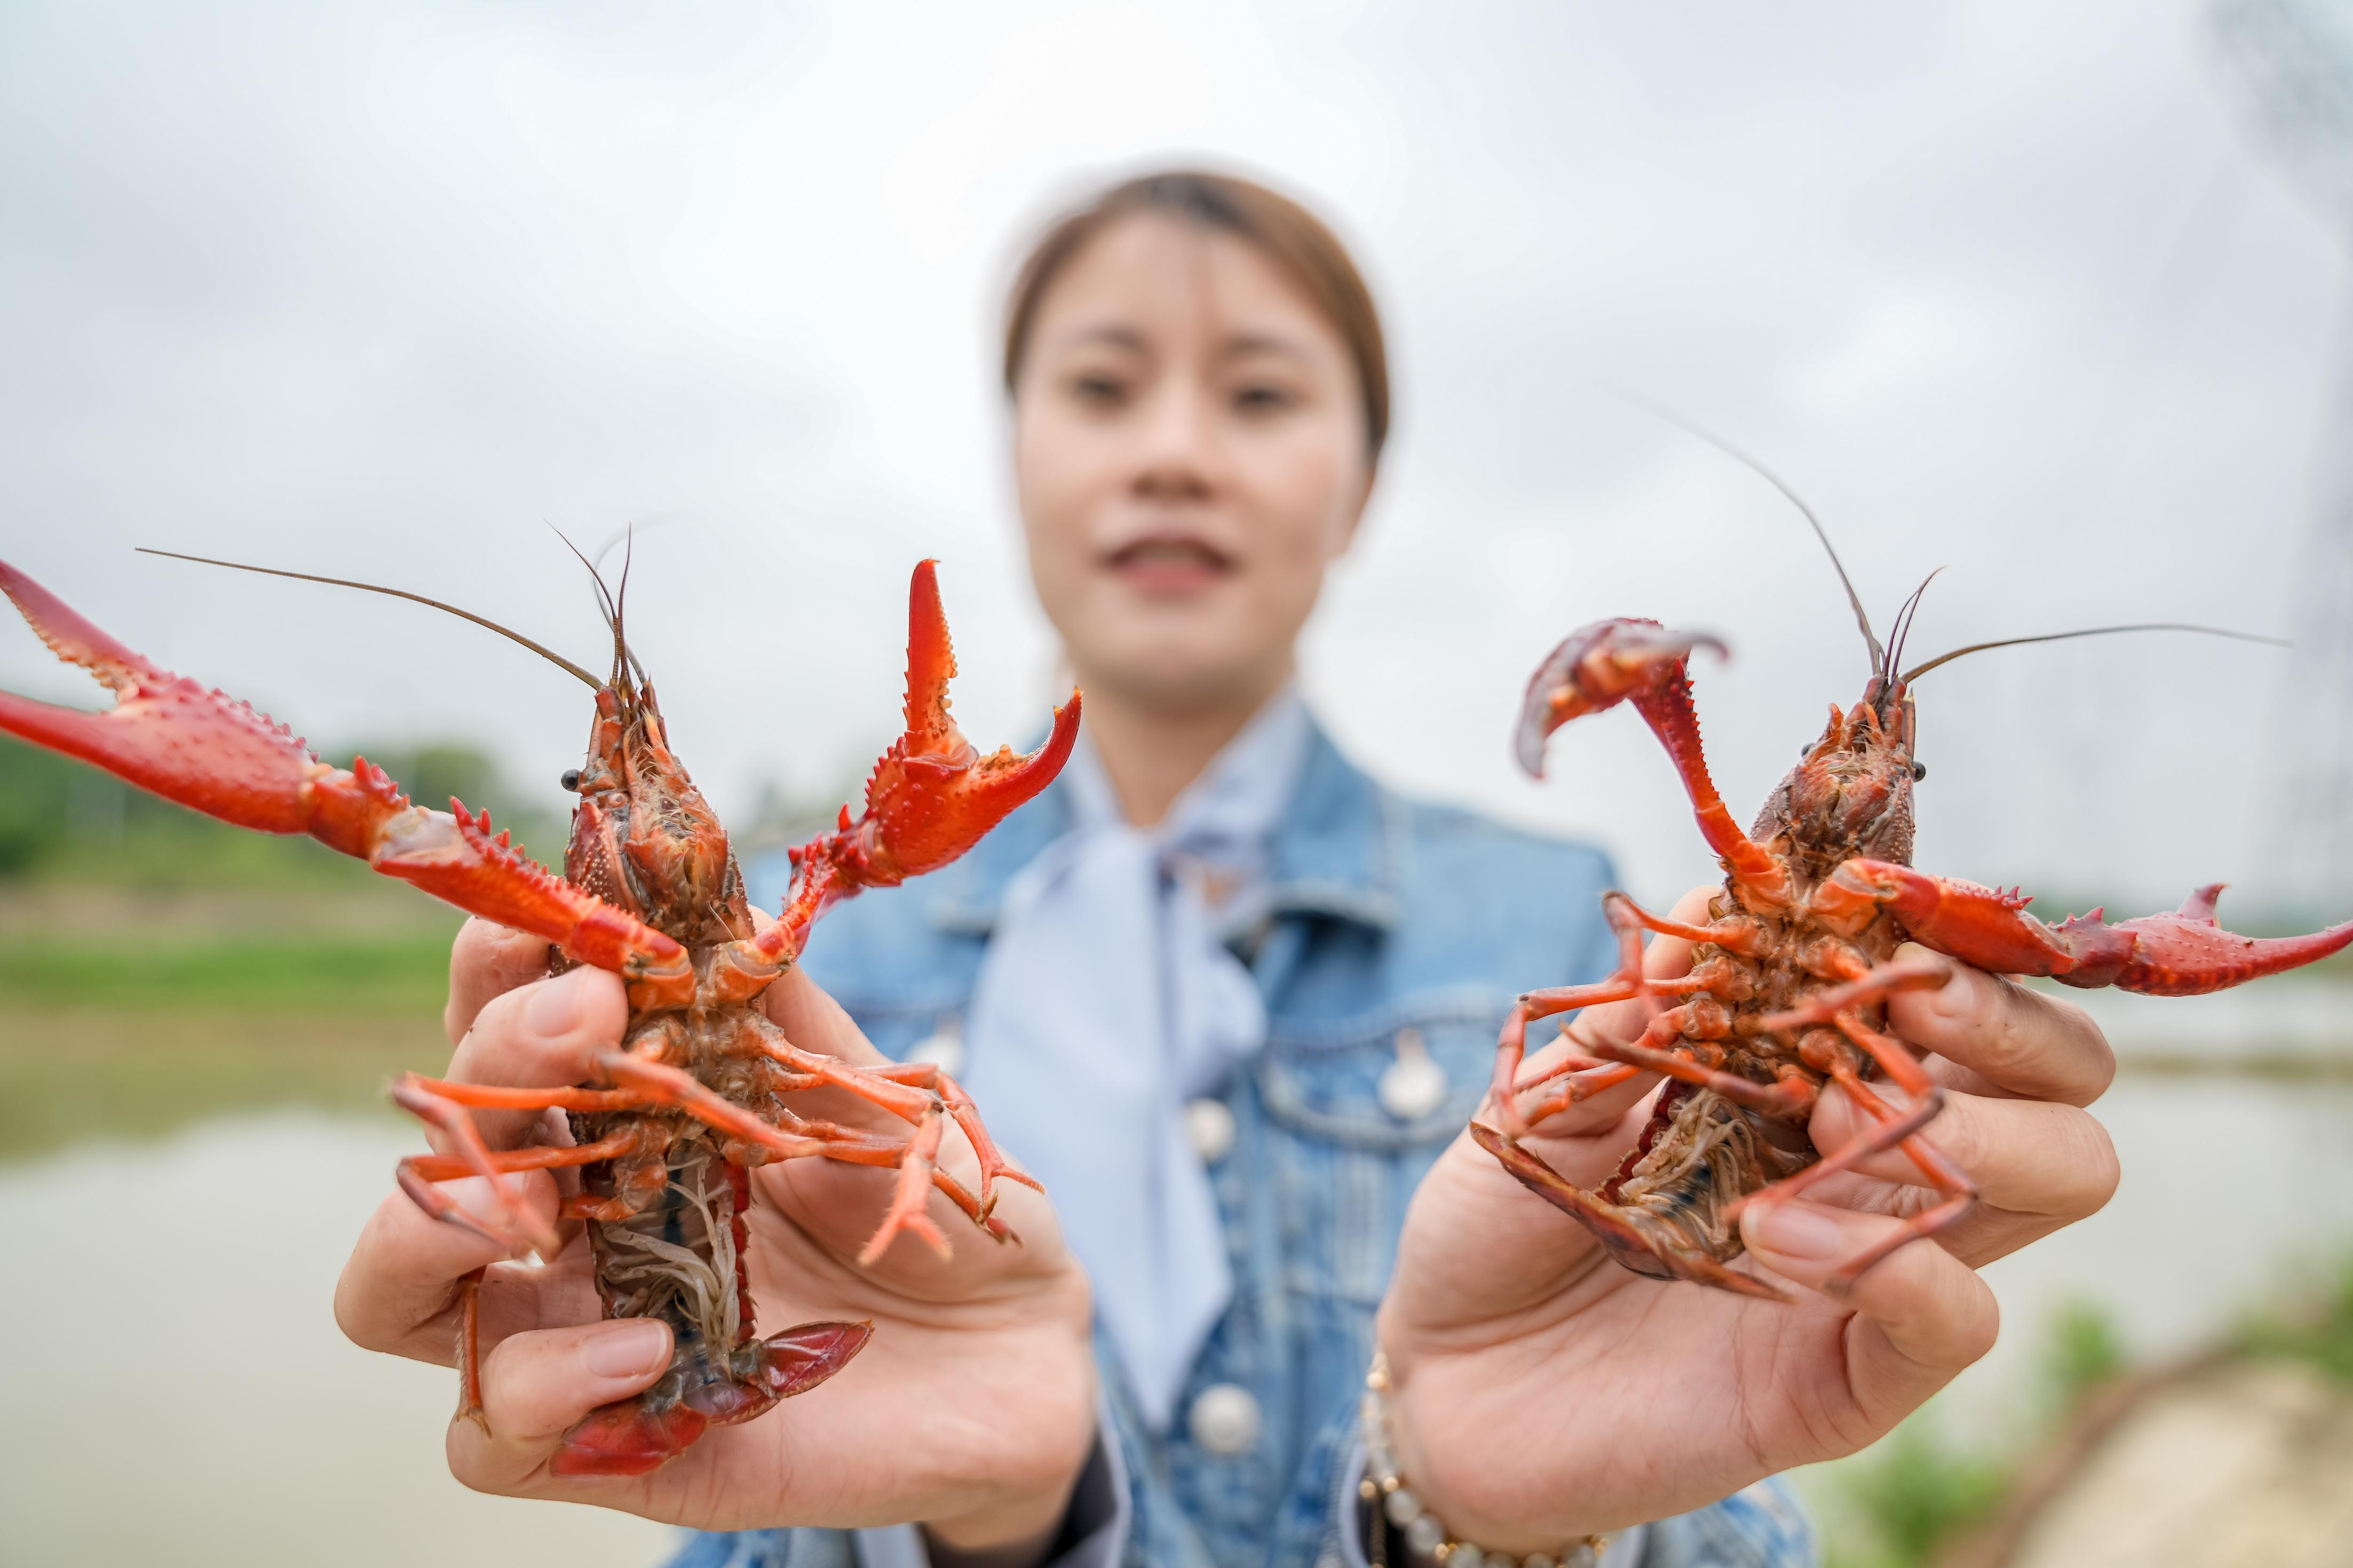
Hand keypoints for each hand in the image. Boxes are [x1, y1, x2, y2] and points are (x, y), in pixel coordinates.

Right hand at [336, 919, 1097, 1560]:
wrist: (1018, 1354)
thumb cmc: (927, 1214)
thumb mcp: (874, 1104)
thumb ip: (787, 1020)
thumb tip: (718, 900)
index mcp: (620, 1115)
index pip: (500, 1023)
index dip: (494, 966)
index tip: (546, 922)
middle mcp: (571, 1216)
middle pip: (436, 1140)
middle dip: (484, 1063)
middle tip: (585, 1020)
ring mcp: (574, 1329)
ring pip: (394, 1293)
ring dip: (431, 1230)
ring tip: (531, 1206)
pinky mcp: (610, 1443)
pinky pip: (488, 1437)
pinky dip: (538, 1385)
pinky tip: (643, 1343)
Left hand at [1375, 886, 2119, 1549]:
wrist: (1443, 1375)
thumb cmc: (1500, 1222)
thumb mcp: (1548, 1094)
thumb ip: (1633, 1011)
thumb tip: (1710, 907)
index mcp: (1812, 1072)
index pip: (1956, 985)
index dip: (1944, 935)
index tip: (1868, 906)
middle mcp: (1873, 1163)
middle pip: (2063, 1076)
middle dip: (2012, 1022)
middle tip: (1902, 1012)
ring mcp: (1880, 1270)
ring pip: (2059, 1177)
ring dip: (1975, 1130)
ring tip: (1829, 1126)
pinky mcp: (1854, 1379)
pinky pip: (1962, 1320)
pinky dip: (1908, 1268)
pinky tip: (1789, 1237)